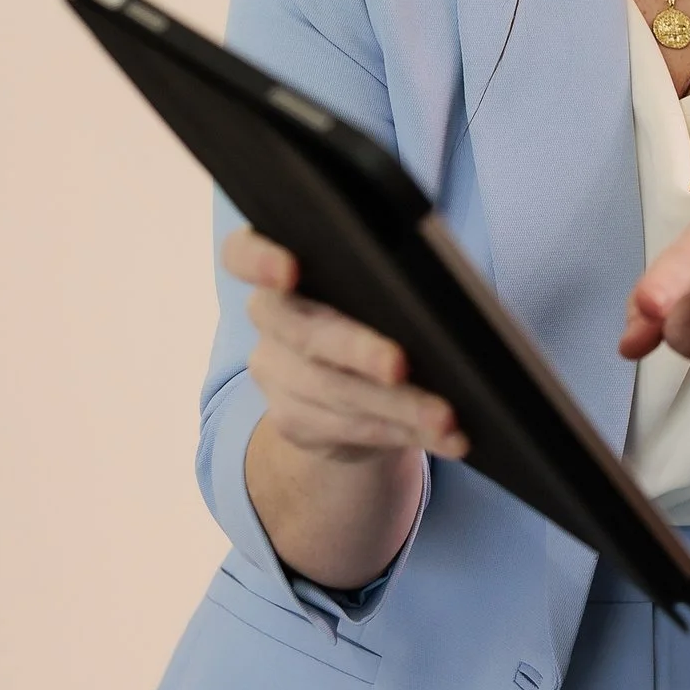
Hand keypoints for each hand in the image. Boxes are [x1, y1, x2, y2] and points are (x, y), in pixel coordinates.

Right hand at [223, 226, 467, 461]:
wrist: (347, 374)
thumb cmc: (377, 302)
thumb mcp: (378, 279)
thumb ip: (391, 271)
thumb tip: (447, 291)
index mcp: (286, 265)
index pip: (243, 253)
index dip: (258, 260)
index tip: (288, 270)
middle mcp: (269, 317)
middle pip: (305, 333)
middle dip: (357, 349)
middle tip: (400, 364)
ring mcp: (275, 373)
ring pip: (334, 391)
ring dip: (398, 407)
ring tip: (446, 417)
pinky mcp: (294, 420)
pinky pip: (350, 428)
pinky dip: (404, 432)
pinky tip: (444, 436)